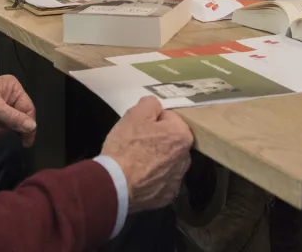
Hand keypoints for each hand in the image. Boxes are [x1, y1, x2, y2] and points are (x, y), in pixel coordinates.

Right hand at [101, 97, 193, 211]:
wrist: (114, 184)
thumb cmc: (127, 146)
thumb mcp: (135, 114)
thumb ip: (150, 104)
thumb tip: (156, 106)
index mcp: (182, 136)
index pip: (169, 118)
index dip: (153, 120)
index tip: (140, 127)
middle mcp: (186, 159)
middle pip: (171, 141)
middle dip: (158, 140)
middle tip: (137, 143)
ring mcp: (177, 180)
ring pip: (167, 162)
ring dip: (157, 160)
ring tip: (136, 162)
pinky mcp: (166, 197)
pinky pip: (161, 182)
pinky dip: (152, 179)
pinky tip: (138, 178)